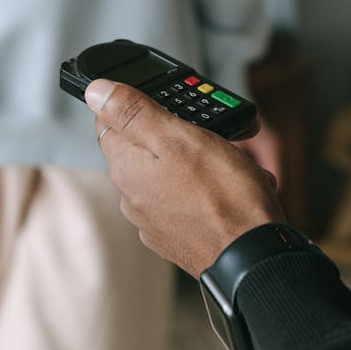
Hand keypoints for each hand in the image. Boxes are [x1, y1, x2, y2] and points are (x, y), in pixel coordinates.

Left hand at [86, 80, 284, 277]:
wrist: (255, 258)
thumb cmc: (222, 196)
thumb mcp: (178, 137)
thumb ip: (133, 112)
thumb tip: (95, 91)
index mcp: (126, 168)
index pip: (109, 121)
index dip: (134, 102)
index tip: (164, 99)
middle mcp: (132, 196)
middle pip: (144, 145)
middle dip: (175, 130)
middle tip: (212, 128)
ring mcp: (155, 219)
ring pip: (170, 171)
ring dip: (197, 158)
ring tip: (231, 159)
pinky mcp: (179, 236)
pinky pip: (188, 198)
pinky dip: (207, 187)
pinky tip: (232, 185)